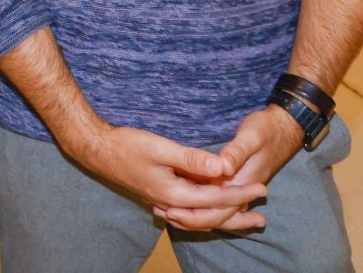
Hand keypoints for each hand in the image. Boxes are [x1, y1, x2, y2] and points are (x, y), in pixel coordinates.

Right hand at [64, 122, 267, 228]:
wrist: (98, 151)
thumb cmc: (127, 145)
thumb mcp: (160, 147)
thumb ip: (191, 159)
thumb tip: (222, 166)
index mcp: (174, 194)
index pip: (215, 198)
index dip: (240, 193)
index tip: (262, 187)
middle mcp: (171, 204)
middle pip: (211, 217)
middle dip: (238, 213)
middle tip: (263, 211)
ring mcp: (165, 202)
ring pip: (202, 217)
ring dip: (226, 217)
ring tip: (247, 216)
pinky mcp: (161, 196)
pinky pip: (192, 212)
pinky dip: (208, 212)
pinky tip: (214, 207)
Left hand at [153, 106, 306, 231]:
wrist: (283, 129)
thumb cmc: (266, 130)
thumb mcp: (251, 136)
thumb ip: (236, 152)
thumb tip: (222, 168)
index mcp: (242, 181)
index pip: (218, 206)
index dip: (195, 211)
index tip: (171, 210)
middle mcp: (241, 189)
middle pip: (216, 214)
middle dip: (190, 217)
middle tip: (163, 213)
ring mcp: (239, 188)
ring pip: (217, 211)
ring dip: (194, 214)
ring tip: (168, 213)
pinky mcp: (236, 182)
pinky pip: (218, 202)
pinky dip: (202, 206)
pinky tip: (184, 203)